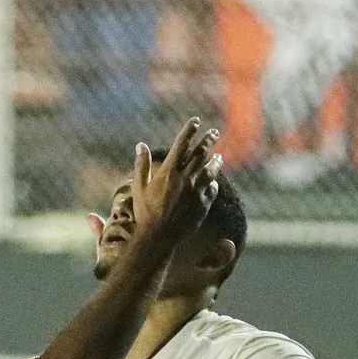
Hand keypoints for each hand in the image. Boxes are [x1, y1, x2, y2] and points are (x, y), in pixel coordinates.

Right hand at [127, 119, 221, 251]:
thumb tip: (141, 145)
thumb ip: (142, 165)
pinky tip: (213, 182)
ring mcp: (196, 191)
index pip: (182, 143)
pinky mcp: (203, 204)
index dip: (189, 130)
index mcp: (169, 171)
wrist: (157, 237)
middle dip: (208, 140)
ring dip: (215, 161)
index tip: (195, 121)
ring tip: (219, 157)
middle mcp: (185, 178)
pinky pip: (212, 190)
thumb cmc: (144, 212)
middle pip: (200, 153)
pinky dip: (213, 184)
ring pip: (210, 170)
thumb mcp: (139, 187)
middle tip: (214, 132)